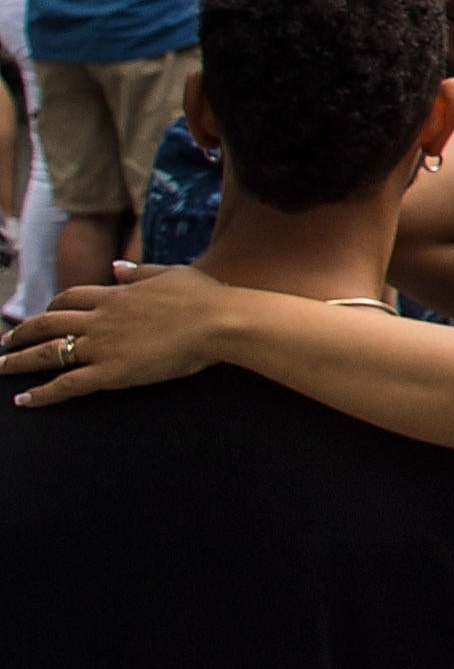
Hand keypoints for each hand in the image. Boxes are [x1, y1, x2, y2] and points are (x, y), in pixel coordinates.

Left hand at [7, 267, 243, 403]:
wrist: (218, 320)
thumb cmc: (204, 296)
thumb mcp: (170, 274)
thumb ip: (139, 272)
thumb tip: (116, 268)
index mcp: (115, 295)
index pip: (70, 299)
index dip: (51, 307)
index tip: (41, 316)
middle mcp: (100, 318)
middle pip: (48, 324)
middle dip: (22, 333)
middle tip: (5, 342)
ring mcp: (103, 345)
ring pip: (48, 353)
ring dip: (19, 360)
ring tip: (1, 367)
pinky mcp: (111, 371)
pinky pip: (67, 384)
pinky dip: (42, 393)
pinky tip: (24, 400)